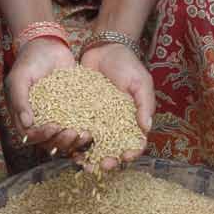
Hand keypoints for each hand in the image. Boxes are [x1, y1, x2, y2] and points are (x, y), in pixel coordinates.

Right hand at [6, 38, 89, 156]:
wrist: (47, 46)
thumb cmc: (28, 62)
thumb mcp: (19, 78)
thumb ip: (20, 100)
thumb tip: (27, 124)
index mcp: (24, 117)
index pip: (31, 136)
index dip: (42, 136)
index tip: (54, 127)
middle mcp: (41, 121)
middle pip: (50, 142)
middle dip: (62, 142)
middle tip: (73, 133)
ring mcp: (57, 117)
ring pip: (65, 138)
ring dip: (75, 141)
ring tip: (85, 134)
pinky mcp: (73, 111)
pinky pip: (78, 125)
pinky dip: (85, 131)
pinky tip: (93, 129)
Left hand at [79, 43, 154, 170]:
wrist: (104, 48)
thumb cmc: (128, 65)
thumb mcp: (140, 82)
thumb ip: (144, 104)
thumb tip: (146, 128)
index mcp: (132, 120)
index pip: (135, 142)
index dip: (131, 152)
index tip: (125, 157)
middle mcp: (114, 124)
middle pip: (112, 148)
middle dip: (108, 160)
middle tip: (101, 166)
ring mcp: (97, 120)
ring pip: (93, 144)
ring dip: (88, 154)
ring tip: (82, 162)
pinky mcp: (81, 112)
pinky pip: (78, 129)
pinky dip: (74, 139)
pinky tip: (68, 145)